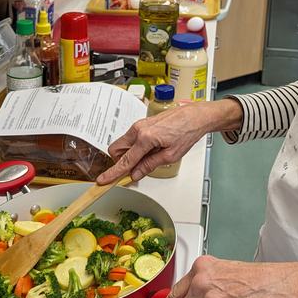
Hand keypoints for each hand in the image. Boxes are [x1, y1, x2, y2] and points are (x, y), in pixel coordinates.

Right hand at [97, 98, 241, 182]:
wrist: (195, 116)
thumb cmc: (187, 132)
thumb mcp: (170, 155)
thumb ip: (150, 165)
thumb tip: (136, 174)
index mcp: (145, 138)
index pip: (125, 161)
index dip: (113, 173)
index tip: (103, 180)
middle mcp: (138, 129)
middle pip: (117, 150)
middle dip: (120, 162)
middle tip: (134, 170)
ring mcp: (139, 124)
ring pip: (123, 144)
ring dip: (129, 155)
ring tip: (150, 157)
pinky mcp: (142, 123)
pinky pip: (131, 138)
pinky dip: (135, 148)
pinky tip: (151, 150)